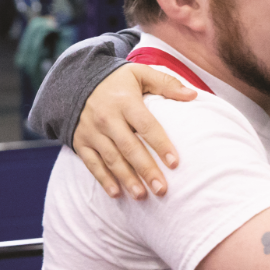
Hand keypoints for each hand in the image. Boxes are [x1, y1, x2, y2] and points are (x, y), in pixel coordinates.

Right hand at [73, 64, 195, 198]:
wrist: (76, 81)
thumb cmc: (117, 80)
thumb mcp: (141, 73)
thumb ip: (167, 83)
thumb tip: (193, 95)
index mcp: (125, 102)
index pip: (146, 126)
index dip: (160, 144)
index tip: (174, 162)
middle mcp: (107, 118)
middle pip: (129, 147)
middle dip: (146, 169)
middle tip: (162, 189)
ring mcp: (91, 132)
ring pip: (111, 159)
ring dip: (127, 179)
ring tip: (142, 195)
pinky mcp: (80, 142)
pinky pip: (91, 164)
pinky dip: (103, 179)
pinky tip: (116, 193)